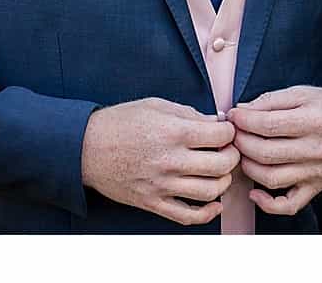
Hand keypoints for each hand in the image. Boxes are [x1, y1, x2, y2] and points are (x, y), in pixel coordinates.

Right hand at [80, 96, 240, 225]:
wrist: (88, 148)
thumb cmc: (122, 122)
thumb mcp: (158, 105)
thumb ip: (190, 114)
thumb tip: (217, 123)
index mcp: (174, 132)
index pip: (221, 136)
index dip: (232, 131)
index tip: (228, 131)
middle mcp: (170, 161)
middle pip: (221, 165)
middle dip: (234, 156)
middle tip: (230, 150)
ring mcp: (161, 185)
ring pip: (209, 192)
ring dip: (223, 182)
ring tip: (221, 172)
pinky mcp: (152, 203)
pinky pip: (185, 216)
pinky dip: (206, 214)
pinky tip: (214, 204)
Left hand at [229, 83, 321, 217]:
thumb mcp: (305, 93)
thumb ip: (272, 100)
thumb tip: (240, 111)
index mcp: (315, 119)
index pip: (269, 124)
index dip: (244, 121)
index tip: (233, 116)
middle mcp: (316, 149)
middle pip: (266, 152)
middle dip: (241, 142)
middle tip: (234, 134)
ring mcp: (315, 172)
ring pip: (271, 178)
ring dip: (247, 166)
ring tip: (242, 154)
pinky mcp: (314, 188)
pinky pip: (287, 206)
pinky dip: (266, 204)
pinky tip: (254, 191)